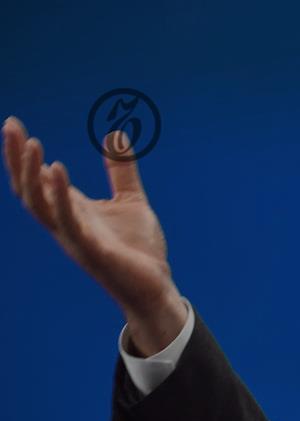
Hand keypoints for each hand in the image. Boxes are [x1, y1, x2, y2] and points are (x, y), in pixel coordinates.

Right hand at [4, 115, 185, 353]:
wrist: (155, 287)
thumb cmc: (139, 249)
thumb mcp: (130, 200)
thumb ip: (121, 171)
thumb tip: (116, 134)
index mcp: (72, 211)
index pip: (37, 179)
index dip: (23, 154)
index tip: (13, 123)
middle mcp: (65, 224)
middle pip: (28, 189)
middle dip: (16, 158)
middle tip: (10, 126)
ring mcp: (75, 237)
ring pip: (39, 204)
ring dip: (31, 174)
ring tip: (32, 143)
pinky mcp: (92, 250)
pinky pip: (68, 221)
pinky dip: (60, 196)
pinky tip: (57, 170)